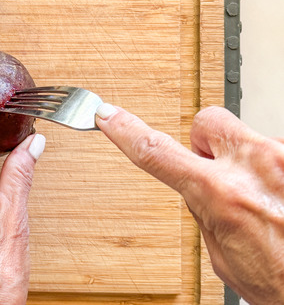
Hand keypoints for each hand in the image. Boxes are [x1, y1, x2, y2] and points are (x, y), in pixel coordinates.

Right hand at [96, 104, 283, 304]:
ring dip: (252, 164)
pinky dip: (278, 175)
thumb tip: (201, 191)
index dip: (125, 131)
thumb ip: (208, 213)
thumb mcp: (226, 258)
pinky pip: (280, 154)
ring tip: (269, 202)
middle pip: (208, 121)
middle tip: (218, 170)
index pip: (156, 152)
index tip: (108, 115)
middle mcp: (256, 166)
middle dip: (207, 142)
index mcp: (221, 194)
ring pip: (251, 139)